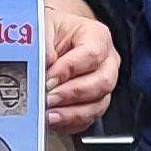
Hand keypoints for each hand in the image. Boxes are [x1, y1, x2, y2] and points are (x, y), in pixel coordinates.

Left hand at [43, 0, 118, 134]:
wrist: (51, 40)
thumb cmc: (50, 33)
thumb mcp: (43, 27)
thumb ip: (43, 43)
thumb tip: (44, 63)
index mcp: (97, 36)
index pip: (92, 54)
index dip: (69, 69)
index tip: (48, 78)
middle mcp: (107, 62)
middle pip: (102, 82)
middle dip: (72, 93)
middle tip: (48, 98)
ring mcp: (103, 85)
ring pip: (98, 105)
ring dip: (71, 113)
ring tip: (49, 114)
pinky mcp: (94, 104)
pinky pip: (89, 120)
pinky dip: (70, 123)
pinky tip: (54, 120)